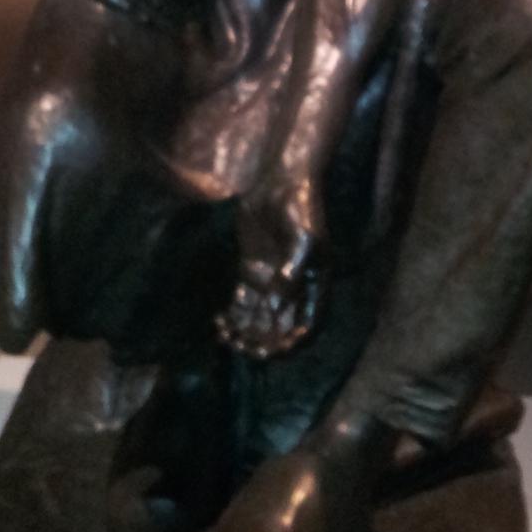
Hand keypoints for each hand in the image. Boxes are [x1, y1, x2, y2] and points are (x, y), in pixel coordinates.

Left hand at [217, 173, 327, 358]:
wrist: (282, 180)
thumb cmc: (302, 208)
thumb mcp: (304, 241)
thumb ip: (291, 275)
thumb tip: (276, 309)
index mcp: (312, 286)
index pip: (303, 327)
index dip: (287, 343)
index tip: (269, 351)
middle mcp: (292, 289)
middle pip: (277, 328)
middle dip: (261, 343)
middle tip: (241, 347)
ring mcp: (270, 280)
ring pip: (257, 318)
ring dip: (244, 333)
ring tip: (227, 337)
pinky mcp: (250, 270)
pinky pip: (241, 301)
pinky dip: (232, 314)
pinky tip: (219, 321)